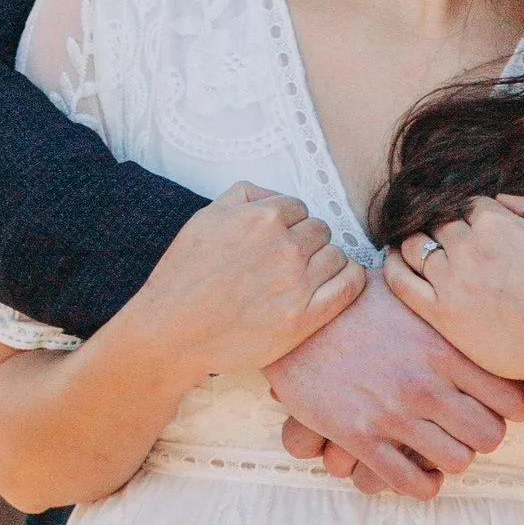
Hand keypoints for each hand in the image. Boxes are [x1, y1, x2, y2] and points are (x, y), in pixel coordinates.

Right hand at [137, 184, 363, 379]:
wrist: (172, 330)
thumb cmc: (184, 275)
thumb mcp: (205, 217)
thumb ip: (244, 195)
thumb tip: (274, 194)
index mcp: (262, 218)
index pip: (298, 208)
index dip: (287, 223)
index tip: (275, 240)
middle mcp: (284, 247)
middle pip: (320, 230)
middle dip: (305, 241)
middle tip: (284, 262)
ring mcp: (297, 284)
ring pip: (336, 254)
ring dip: (324, 261)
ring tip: (302, 276)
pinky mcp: (304, 318)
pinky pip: (350, 285)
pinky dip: (351, 278)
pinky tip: (339, 280)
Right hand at [267, 270, 523, 496]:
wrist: (292, 319)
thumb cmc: (351, 300)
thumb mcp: (406, 289)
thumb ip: (443, 303)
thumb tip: (474, 293)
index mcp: (443, 346)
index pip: (511, 398)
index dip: (512, 408)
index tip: (499, 405)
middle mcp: (425, 383)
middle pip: (489, 436)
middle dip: (482, 436)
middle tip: (467, 428)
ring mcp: (393, 413)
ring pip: (457, 462)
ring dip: (452, 459)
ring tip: (440, 447)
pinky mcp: (360, 437)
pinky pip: (410, 482)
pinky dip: (421, 484)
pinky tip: (416, 469)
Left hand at [383, 195, 523, 393]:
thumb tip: (499, 197)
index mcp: (497, 224)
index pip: (467, 203)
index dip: (468, 212)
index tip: (469, 222)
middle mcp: (468, 247)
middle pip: (437, 222)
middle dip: (441, 225)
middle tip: (443, 235)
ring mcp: (451, 281)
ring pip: (414, 245)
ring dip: (414, 240)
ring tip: (415, 244)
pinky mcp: (440, 313)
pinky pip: (400, 282)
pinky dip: (390, 265)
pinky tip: (392, 259)